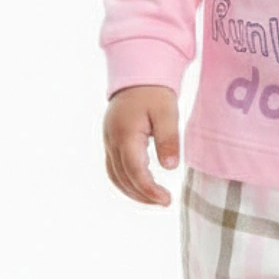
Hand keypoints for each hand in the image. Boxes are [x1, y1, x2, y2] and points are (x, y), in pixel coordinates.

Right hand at [104, 84, 179, 204]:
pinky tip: (141, 186)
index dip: (149, 190)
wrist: (137, 76)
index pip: (135, 171)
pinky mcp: (111, 142)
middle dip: (143, 195)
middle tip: (165, 202)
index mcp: (126, 135)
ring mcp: (108, 142)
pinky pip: (114, 169)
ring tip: (155, 199)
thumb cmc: (154, 93)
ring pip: (115, 176)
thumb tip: (170, 167)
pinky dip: (126, 182)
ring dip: (133, 191)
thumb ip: (168, 139)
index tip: (166, 200)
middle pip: (123, 178)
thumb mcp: (167, 113)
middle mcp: (112, 141)